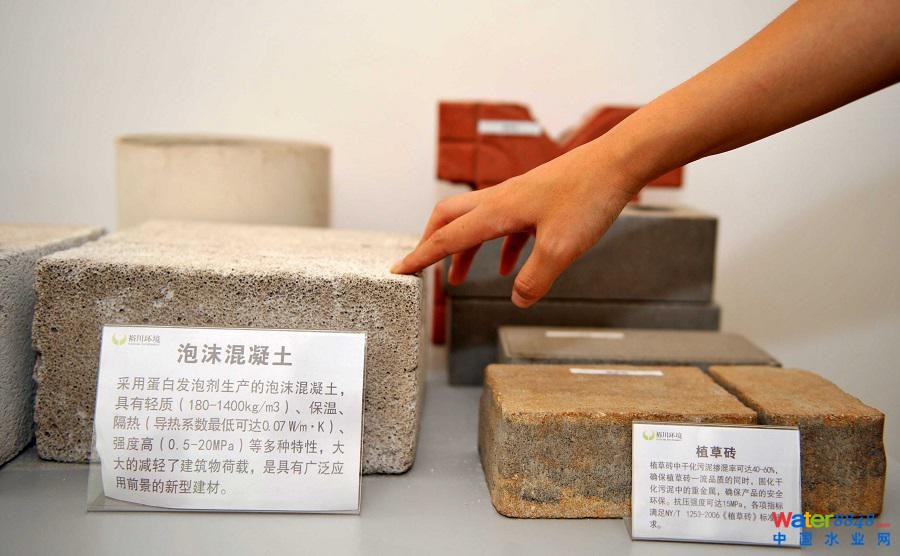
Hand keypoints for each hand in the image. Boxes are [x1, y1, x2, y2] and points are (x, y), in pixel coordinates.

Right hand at [391, 144, 638, 307]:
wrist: (618, 163)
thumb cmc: (589, 198)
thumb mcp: (561, 248)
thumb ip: (534, 278)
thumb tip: (516, 298)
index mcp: (496, 211)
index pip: (446, 238)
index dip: (420, 258)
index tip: (398, 271)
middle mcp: (499, 200)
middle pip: (448, 219)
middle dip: (430, 244)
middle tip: (420, 267)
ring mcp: (517, 198)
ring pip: (475, 223)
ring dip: (462, 250)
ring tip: (457, 278)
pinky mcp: (535, 200)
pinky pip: (505, 226)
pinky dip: (497, 247)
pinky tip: (509, 267)